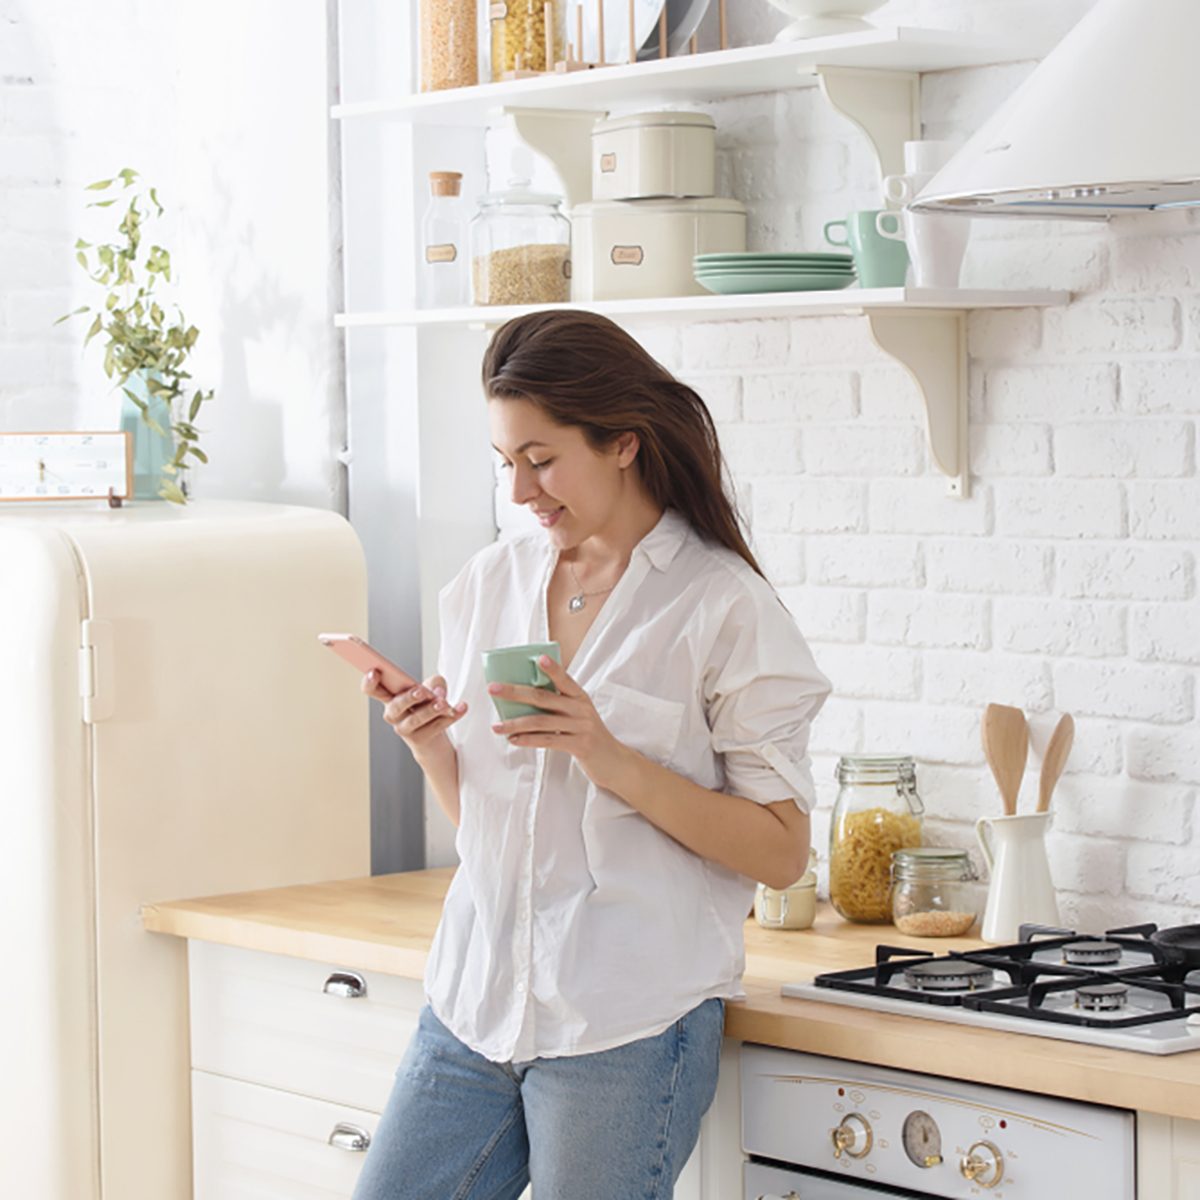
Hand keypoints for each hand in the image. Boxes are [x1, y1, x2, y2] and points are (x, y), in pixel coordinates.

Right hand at [363, 670, 466, 758]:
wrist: (433, 740)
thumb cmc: (427, 708)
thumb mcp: (431, 690)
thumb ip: (434, 683)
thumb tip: (437, 691)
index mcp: (391, 698)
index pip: (373, 690)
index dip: (369, 682)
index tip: (375, 672)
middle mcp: (394, 715)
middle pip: (394, 707)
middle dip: (407, 698)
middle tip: (421, 691)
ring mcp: (405, 730)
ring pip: (415, 720)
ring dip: (431, 710)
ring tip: (444, 703)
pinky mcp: (420, 740)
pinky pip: (436, 727)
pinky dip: (451, 716)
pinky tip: (462, 707)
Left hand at [488, 655, 629, 790]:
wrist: (613, 760)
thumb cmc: (588, 734)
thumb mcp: (579, 714)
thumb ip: (560, 704)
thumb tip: (524, 696)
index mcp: (580, 697)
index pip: (564, 678)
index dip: (552, 668)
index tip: (537, 658)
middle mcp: (581, 709)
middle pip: (543, 697)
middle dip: (515, 692)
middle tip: (493, 689)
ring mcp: (581, 727)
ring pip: (541, 721)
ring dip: (515, 723)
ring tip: (496, 726)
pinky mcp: (579, 746)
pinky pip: (548, 741)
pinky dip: (528, 740)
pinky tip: (513, 740)